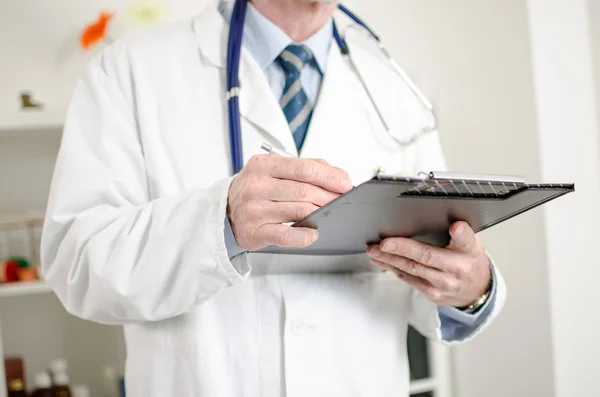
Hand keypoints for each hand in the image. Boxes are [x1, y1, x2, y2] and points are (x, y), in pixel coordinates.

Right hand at [228, 154, 351, 250]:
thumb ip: (306, 167)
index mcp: (263, 165)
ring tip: (329, 213)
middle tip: (341, 201)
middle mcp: (256, 186)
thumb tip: (338, 175)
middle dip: (329, 197)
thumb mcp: (274, 169)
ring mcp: (255, 210)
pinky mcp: (255, 232)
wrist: (227, 210)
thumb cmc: (257, 189)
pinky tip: (313, 233)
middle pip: (304, 190)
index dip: (329, 176)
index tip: (346, 184)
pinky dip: (304, 236)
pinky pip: (286, 236)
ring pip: (299, 211)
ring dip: (320, 213)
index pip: (304, 168)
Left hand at [367, 221, 491, 307]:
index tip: (455, 226)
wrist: (476, 290)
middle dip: (402, 248)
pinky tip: (381, 260)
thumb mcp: (471, 242)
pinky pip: (409, 278)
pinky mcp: (432, 293)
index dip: (460, 232)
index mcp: (469, 250)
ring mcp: (443, 283)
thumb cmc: (468, 260)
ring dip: (389, 259)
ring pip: (412, 269)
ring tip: (374, 250)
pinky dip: (393, 267)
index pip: (466, 239)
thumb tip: (432, 214)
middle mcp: (457, 267)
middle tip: (384, 242)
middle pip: (427, 256)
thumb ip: (457, 232)